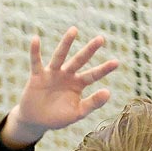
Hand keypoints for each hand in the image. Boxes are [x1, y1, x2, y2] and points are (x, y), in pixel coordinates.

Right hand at [5, 27, 120, 144]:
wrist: (36, 121)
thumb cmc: (58, 117)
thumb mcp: (77, 113)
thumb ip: (92, 103)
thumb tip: (108, 92)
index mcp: (78, 84)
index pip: (93, 75)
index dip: (104, 69)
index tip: (116, 62)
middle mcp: (67, 75)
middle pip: (80, 60)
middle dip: (90, 50)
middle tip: (101, 39)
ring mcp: (52, 73)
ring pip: (60, 56)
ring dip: (66, 43)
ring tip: (74, 30)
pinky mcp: (38, 76)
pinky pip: (36, 62)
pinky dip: (35, 51)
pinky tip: (35, 39)